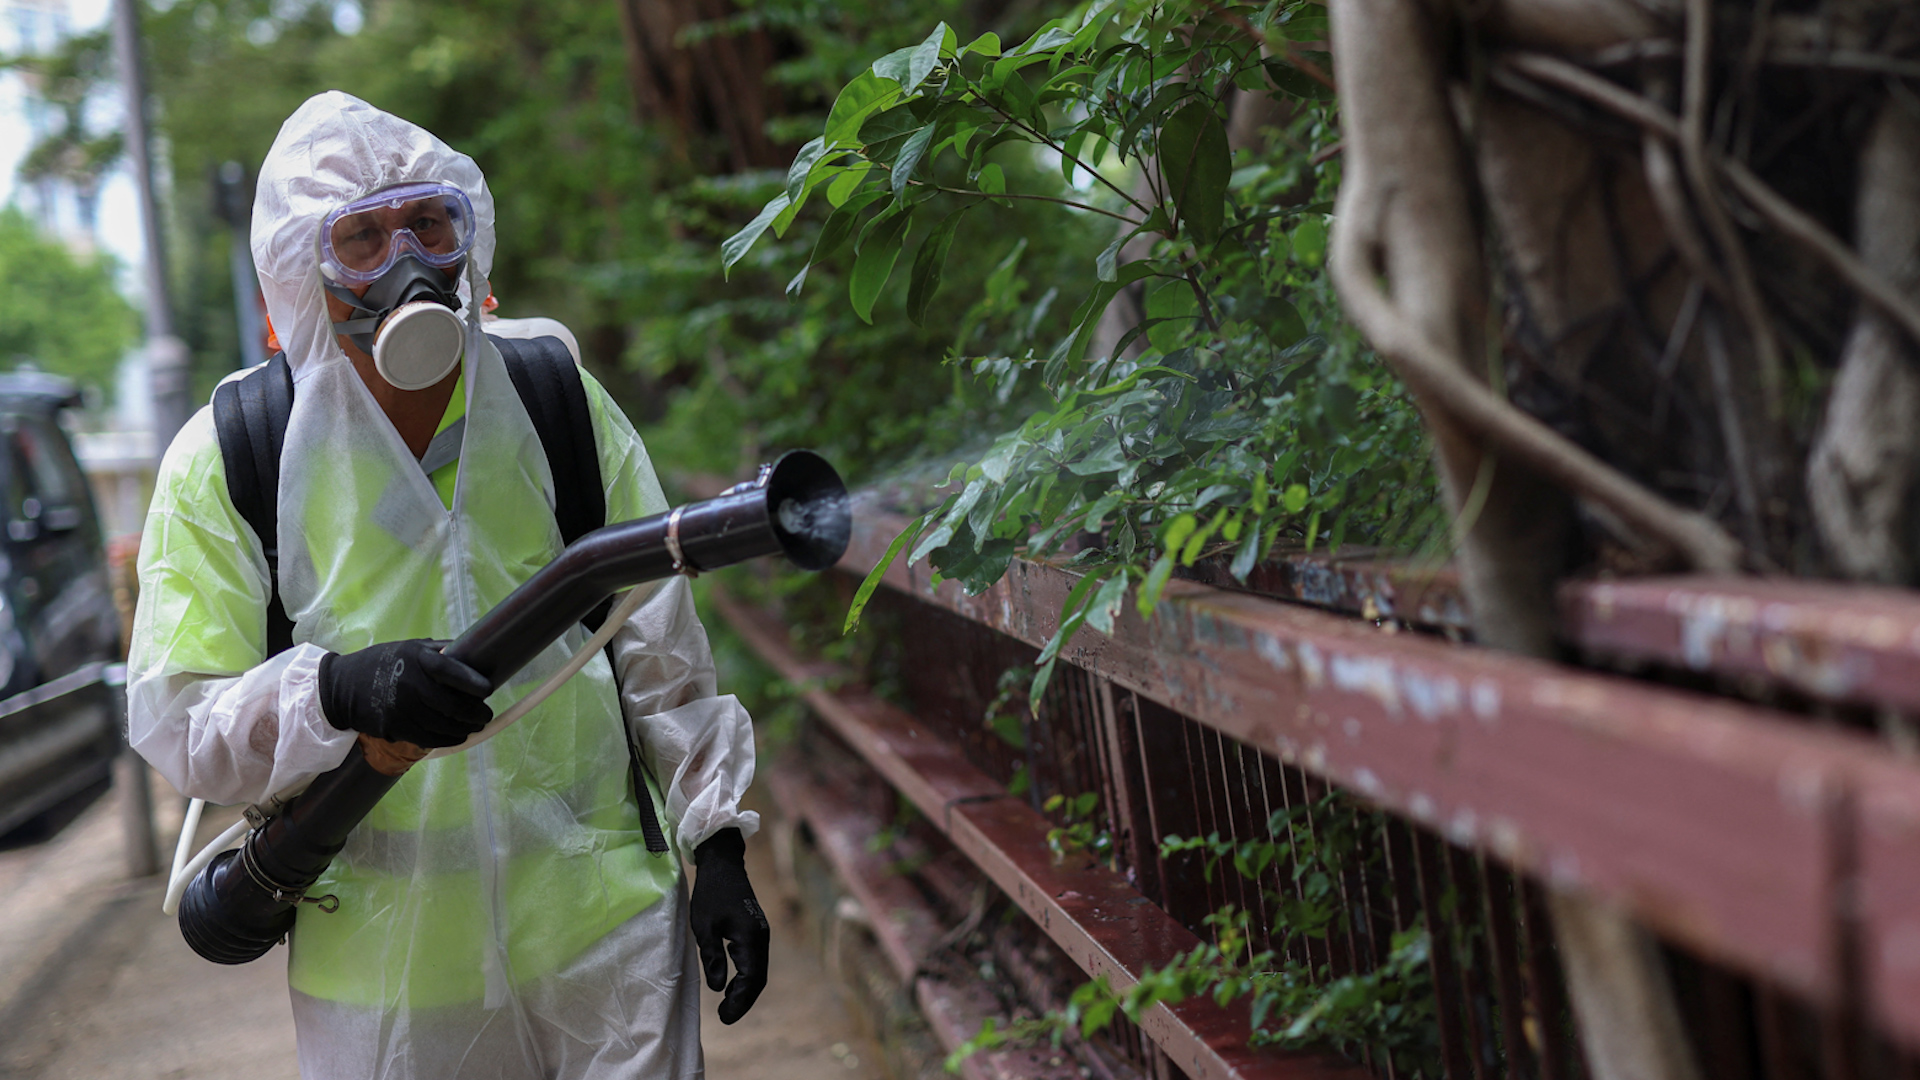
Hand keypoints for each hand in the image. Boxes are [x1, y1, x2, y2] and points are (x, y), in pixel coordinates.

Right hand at [318, 639, 492, 748]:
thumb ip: (441, 650)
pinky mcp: (395, 727)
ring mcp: (401, 708)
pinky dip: (447, 739)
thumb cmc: (384, 662)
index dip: (473, 682)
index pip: (451, 671)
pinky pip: (428, 738)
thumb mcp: (410, 647)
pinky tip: (457, 735)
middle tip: (486, 715)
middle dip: (475, 713)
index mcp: (417, 659)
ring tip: (475, 726)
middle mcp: (410, 683)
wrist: (342, 686)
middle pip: (452, 705)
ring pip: (443, 725)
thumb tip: (474, 651)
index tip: (488, 690)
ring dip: (465, 729)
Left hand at [689, 828, 769, 1023]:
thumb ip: (712, 956)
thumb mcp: (704, 926)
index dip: (739, 1000)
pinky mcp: (756, 930)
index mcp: (750, 938)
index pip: (750, 978)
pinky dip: (746, 976)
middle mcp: (761, 938)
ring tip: (727, 1006)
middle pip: (759, 978)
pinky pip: (756, 960)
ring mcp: (761, 934)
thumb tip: (716, 987)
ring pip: (759, 970)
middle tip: (725, 1017)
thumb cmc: (710, 892)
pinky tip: (731, 983)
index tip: (724, 1016)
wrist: (724, 864)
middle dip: (744, 1000)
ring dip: (746, 990)